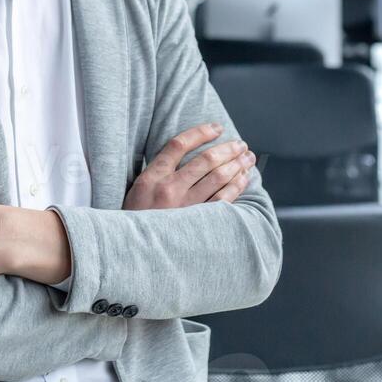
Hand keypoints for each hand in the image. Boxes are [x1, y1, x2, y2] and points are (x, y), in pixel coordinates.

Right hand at [123, 123, 255, 210]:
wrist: (134, 253)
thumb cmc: (136, 219)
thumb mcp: (137, 191)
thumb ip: (157, 172)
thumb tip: (184, 152)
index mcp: (152, 178)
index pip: (179, 145)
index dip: (201, 132)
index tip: (217, 127)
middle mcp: (169, 189)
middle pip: (205, 160)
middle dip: (228, 149)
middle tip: (240, 144)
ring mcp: (185, 207)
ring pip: (218, 178)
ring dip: (237, 164)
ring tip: (247, 158)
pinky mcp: (197, 223)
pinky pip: (223, 200)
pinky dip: (236, 186)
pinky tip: (243, 178)